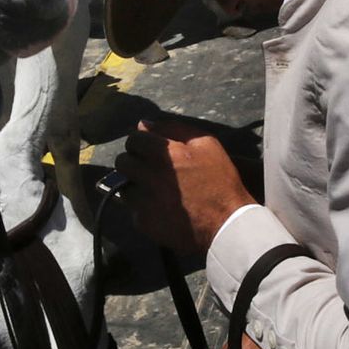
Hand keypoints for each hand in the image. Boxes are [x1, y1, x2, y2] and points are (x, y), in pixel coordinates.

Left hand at [112, 118, 254, 260]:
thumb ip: (174, 129)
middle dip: (134, 162)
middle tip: (149, 169)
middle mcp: (148, 175)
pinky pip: (132, 210)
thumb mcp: (207, 145)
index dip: (141, 143)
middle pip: (122, 162)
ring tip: (154, 191)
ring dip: (135, 185)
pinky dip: (142, 208)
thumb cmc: (220, 181)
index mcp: (162, 153)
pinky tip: (160, 209)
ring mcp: (143, 201)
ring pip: (124, 187)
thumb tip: (145, 124)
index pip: (133, 139)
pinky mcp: (142, 222)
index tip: (149, 150)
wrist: (226, 224)